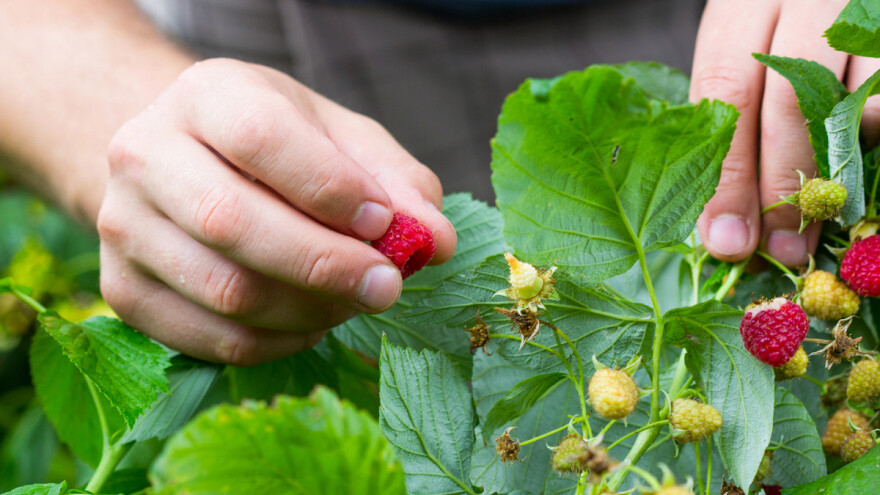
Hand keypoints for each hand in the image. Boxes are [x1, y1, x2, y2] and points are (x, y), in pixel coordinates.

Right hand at [98, 58, 456, 364]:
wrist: (190, 166)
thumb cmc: (282, 149)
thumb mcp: (344, 140)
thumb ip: (397, 183)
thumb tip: (435, 242)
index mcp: (206, 95)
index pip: (260, 136)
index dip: (328, 187)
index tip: (381, 222)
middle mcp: (145, 153)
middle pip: (232, 222)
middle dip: (326, 265)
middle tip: (387, 286)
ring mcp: (124, 225)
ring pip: (226, 292)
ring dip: (311, 311)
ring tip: (353, 299)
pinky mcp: (124, 290)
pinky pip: (214, 340)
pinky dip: (280, 343)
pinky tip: (312, 321)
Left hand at [692, 0, 879, 266]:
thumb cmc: (775, 31)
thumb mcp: (740, 58)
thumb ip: (728, 127)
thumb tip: (723, 227)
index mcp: (740, 8)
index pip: (725, 98)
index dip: (728, 178)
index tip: (728, 240)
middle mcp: (801, 0)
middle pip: (787, 104)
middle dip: (781, 188)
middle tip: (781, 247)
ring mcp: (859, 9)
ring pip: (851, 104)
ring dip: (836, 173)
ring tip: (824, 216)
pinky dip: (874, 136)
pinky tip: (861, 165)